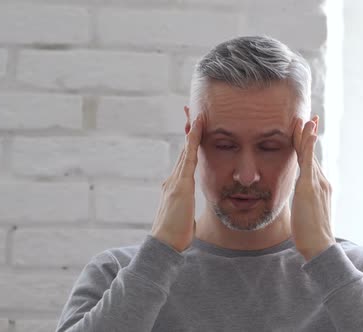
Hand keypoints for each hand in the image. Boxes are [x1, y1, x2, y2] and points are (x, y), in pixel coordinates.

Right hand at [151, 111, 202, 251]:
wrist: (164, 245)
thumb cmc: (175, 236)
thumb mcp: (184, 219)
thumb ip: (186, 212)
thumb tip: (189, 216)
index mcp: (176, 188)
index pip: (185, 162)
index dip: (190, 145)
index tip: (194, 130)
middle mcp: (173, 180)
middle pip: (184, 151)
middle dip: (188, 131)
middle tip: (193, 111)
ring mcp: (175, 181)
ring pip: (186, 150)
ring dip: (191, 130)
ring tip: (197, 113)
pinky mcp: (180, 184)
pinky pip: (189, 156)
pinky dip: (193, 139)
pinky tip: (198, 126)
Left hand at [291, 116, 335, 260]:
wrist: (319, 245)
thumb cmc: (310, 234)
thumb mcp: (304, 212)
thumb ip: (302, 201)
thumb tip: (298, 199)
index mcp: (318, 186)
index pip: (310, 161)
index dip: (307, 145)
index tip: (307, 131)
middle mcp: (321, 181)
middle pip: (311, 153)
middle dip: (309, 134)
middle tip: (310, 116)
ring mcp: (317, 183)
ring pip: (310, 154)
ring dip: (308, 134)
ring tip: (307, 118)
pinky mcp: (310, 187)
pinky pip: (308, 162)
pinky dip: (308, 146)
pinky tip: (309, 133)